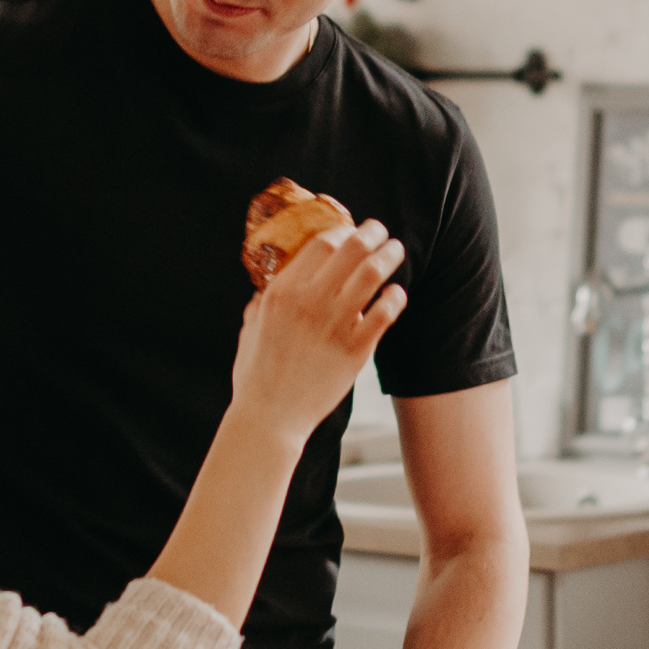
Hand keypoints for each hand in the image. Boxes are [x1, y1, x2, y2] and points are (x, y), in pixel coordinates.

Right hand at [230, 220, 405, 441]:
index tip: (350, 231)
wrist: (270, 417)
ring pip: (373, 274)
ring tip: (396, 251)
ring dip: (389, 256)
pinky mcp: (356, 349)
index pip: (322, 243)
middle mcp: (310, 301)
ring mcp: (334, 324)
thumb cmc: (256, 375)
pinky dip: (395, 296)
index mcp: (282, 292)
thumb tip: (267, 287)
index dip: (342, 230)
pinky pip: (386, 312)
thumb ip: (261, 301)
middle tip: (380, 231)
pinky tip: (397, 293)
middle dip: (372, 233)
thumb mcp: (251, 328)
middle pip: (352, 248)